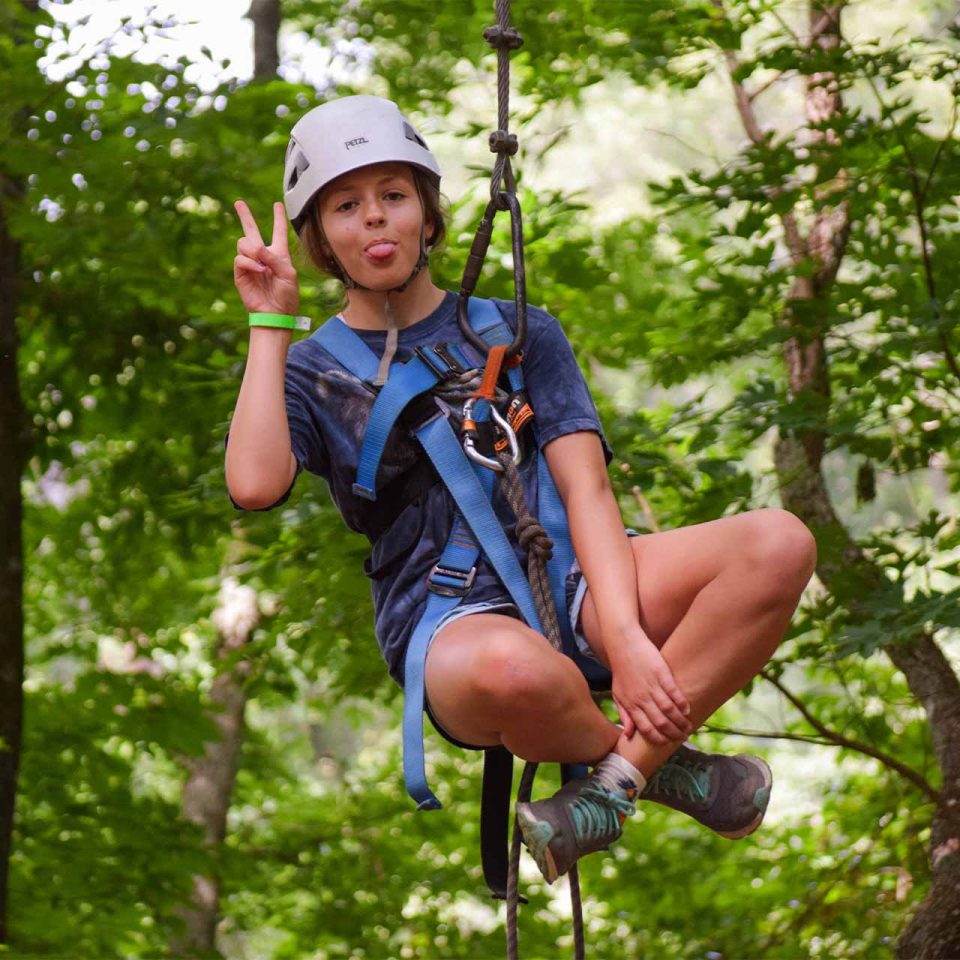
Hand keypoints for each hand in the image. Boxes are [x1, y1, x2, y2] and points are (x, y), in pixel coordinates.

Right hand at [233, 200, 299, 315]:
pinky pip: (240, 258)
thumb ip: (275, 258)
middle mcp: (263, 256)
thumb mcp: (289, 274)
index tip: (277, 204)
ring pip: (244, 243)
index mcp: (278, 254)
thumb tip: (256, 247)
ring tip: (263, 266)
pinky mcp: (241, 273)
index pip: (278, 232)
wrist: (276, 313)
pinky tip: (259, 271)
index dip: (278, 218)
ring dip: (254, 251)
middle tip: (238, 202)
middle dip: (244, 215)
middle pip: (251, 231)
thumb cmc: (287, 296)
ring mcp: (250, 263)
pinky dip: (250, 263)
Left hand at [609, 635, 691, 745]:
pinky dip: (681, 702)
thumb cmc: (621, 671)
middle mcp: (641, 698)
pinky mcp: (660, 673)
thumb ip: (624, 714)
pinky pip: (673, 692)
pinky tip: (687, 709)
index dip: (659, 738)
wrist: (623, 645)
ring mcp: (651, 686)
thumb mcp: (617, 694)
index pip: (646, 729)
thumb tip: (628, 735)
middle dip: (674, 733)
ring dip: (680, 720)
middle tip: (683, 736)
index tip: (668, 742)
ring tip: (688, 725)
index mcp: (630, 705)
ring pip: (669, 709)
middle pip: (660, 722)